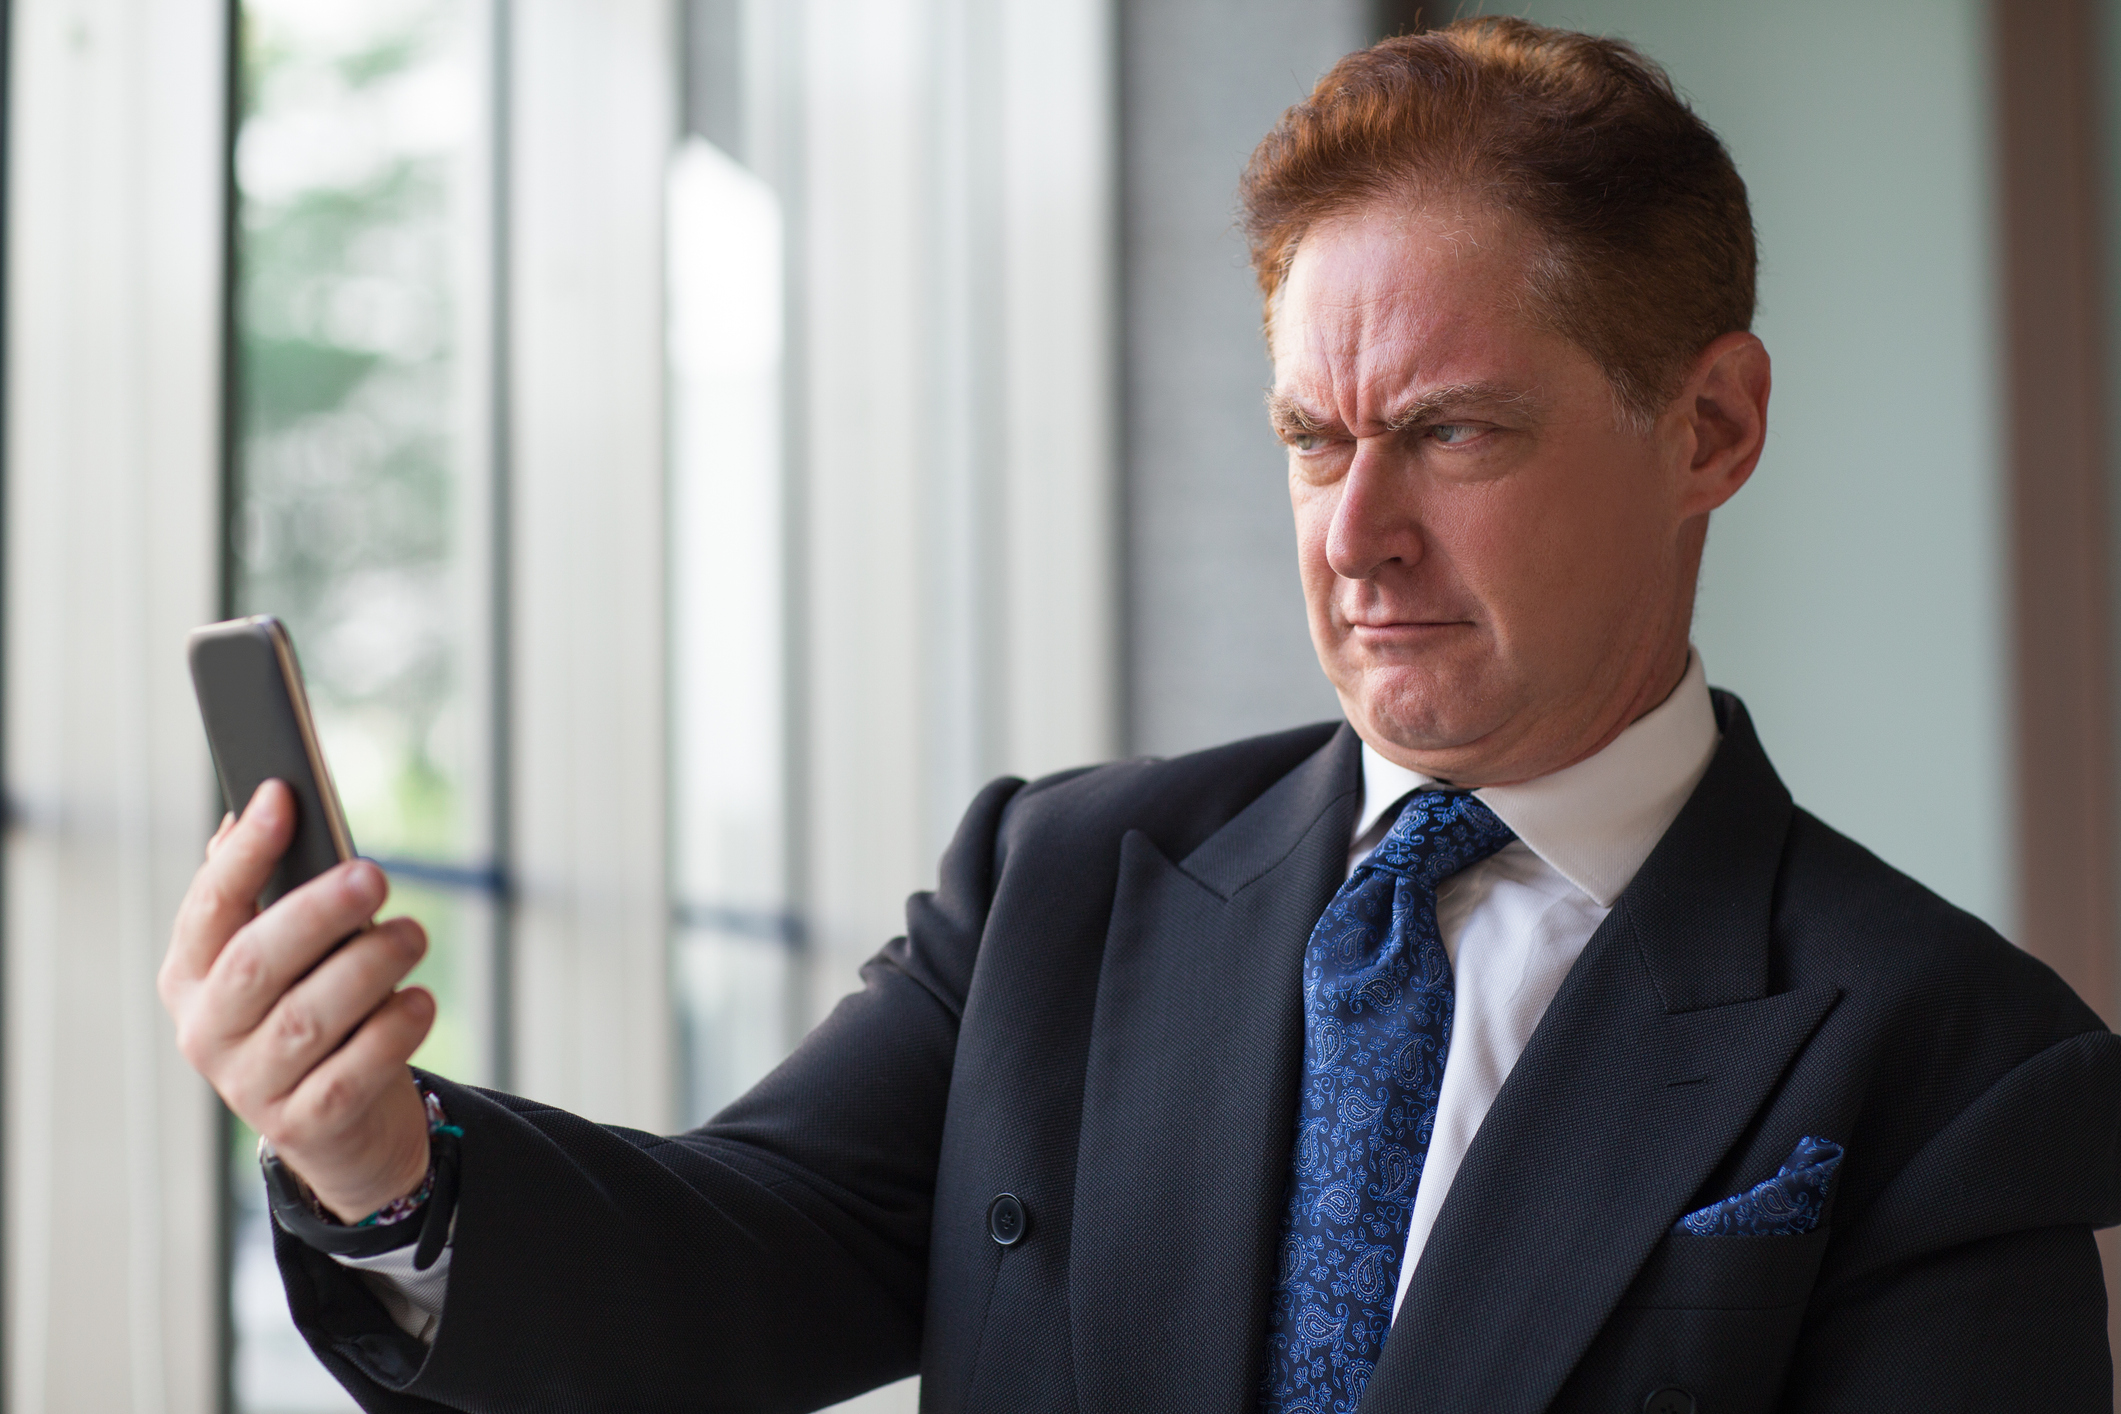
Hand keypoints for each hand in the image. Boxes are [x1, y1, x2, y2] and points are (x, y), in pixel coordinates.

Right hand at [159, 780, 434, 1220]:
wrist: (336, 1124)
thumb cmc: (310, 1009)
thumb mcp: (280, 957)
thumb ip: (263, 894)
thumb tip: (253, 810)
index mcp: (191, 977)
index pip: (208, 908)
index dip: (243, 853)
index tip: (282, 796)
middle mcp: (208, 1031)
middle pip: (256, 963)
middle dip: (317, 912)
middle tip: (374, 876)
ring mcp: (251, 1085)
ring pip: (308, 1019)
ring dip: (368, 967)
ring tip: (411, 935)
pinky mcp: (305, 1124)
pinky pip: (350, 1074)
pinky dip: (391, 1032)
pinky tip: (419, 1001)